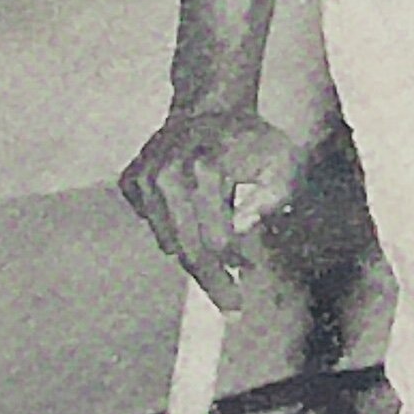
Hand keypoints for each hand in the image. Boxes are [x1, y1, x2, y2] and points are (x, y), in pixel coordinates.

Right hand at [118, 107, 299, 311]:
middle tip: (230, 305)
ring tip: (220, 240)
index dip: (233, 266)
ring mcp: (145, 178)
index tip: (246, 283)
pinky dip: (174, 227)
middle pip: (187, 250)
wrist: (209, 108)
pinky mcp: (132, 181)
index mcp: (205, 169)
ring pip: (168, 242)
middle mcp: (168, 175)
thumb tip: (240, 229)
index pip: (214, 240)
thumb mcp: (282, 161)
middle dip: (211, 282)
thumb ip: (272, 197)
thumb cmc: (250, 138)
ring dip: (195, 250)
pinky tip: (192, 209)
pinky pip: (153, 225)